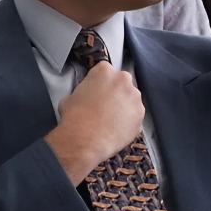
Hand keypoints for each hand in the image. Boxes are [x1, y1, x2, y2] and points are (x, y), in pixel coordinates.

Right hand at [46, 63, 143, 182]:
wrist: (86, 139)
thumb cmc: (76, 118)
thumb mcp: (69, 97)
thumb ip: (81, 92)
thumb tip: (82, 98)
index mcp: (104, 71)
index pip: (104, 71)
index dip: (99, 83)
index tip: (97, 91)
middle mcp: (123, 80)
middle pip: (121, 83)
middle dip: (114, 92)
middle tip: (104, 105)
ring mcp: (134, 97)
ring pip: (130, 98)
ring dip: (123, 106)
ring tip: (110, 119)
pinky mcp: (140, 113)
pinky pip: (135, 114)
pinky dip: (128, 120)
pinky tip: (116, 128)